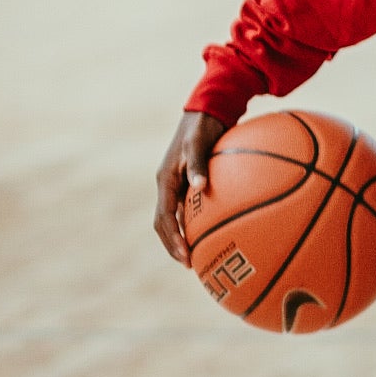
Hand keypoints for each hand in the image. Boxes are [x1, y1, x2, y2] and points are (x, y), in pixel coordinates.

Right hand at [154, 110, 226, 266]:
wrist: (206, 111)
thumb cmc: (202, 126)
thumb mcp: (198, 142)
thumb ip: (199, 163)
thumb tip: (200, 185)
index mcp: (165, 180)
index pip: (163, 218)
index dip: (172, 239)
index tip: (185, 256)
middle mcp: (168, 186)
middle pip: (164, 224)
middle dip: (174, 246)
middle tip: (191, 265)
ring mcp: (177, 185)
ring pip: (174, 218)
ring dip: (182, 238)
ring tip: (198, 256)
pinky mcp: (187, 183)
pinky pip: (187, 209)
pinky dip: (194, 224)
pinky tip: (212, 233)